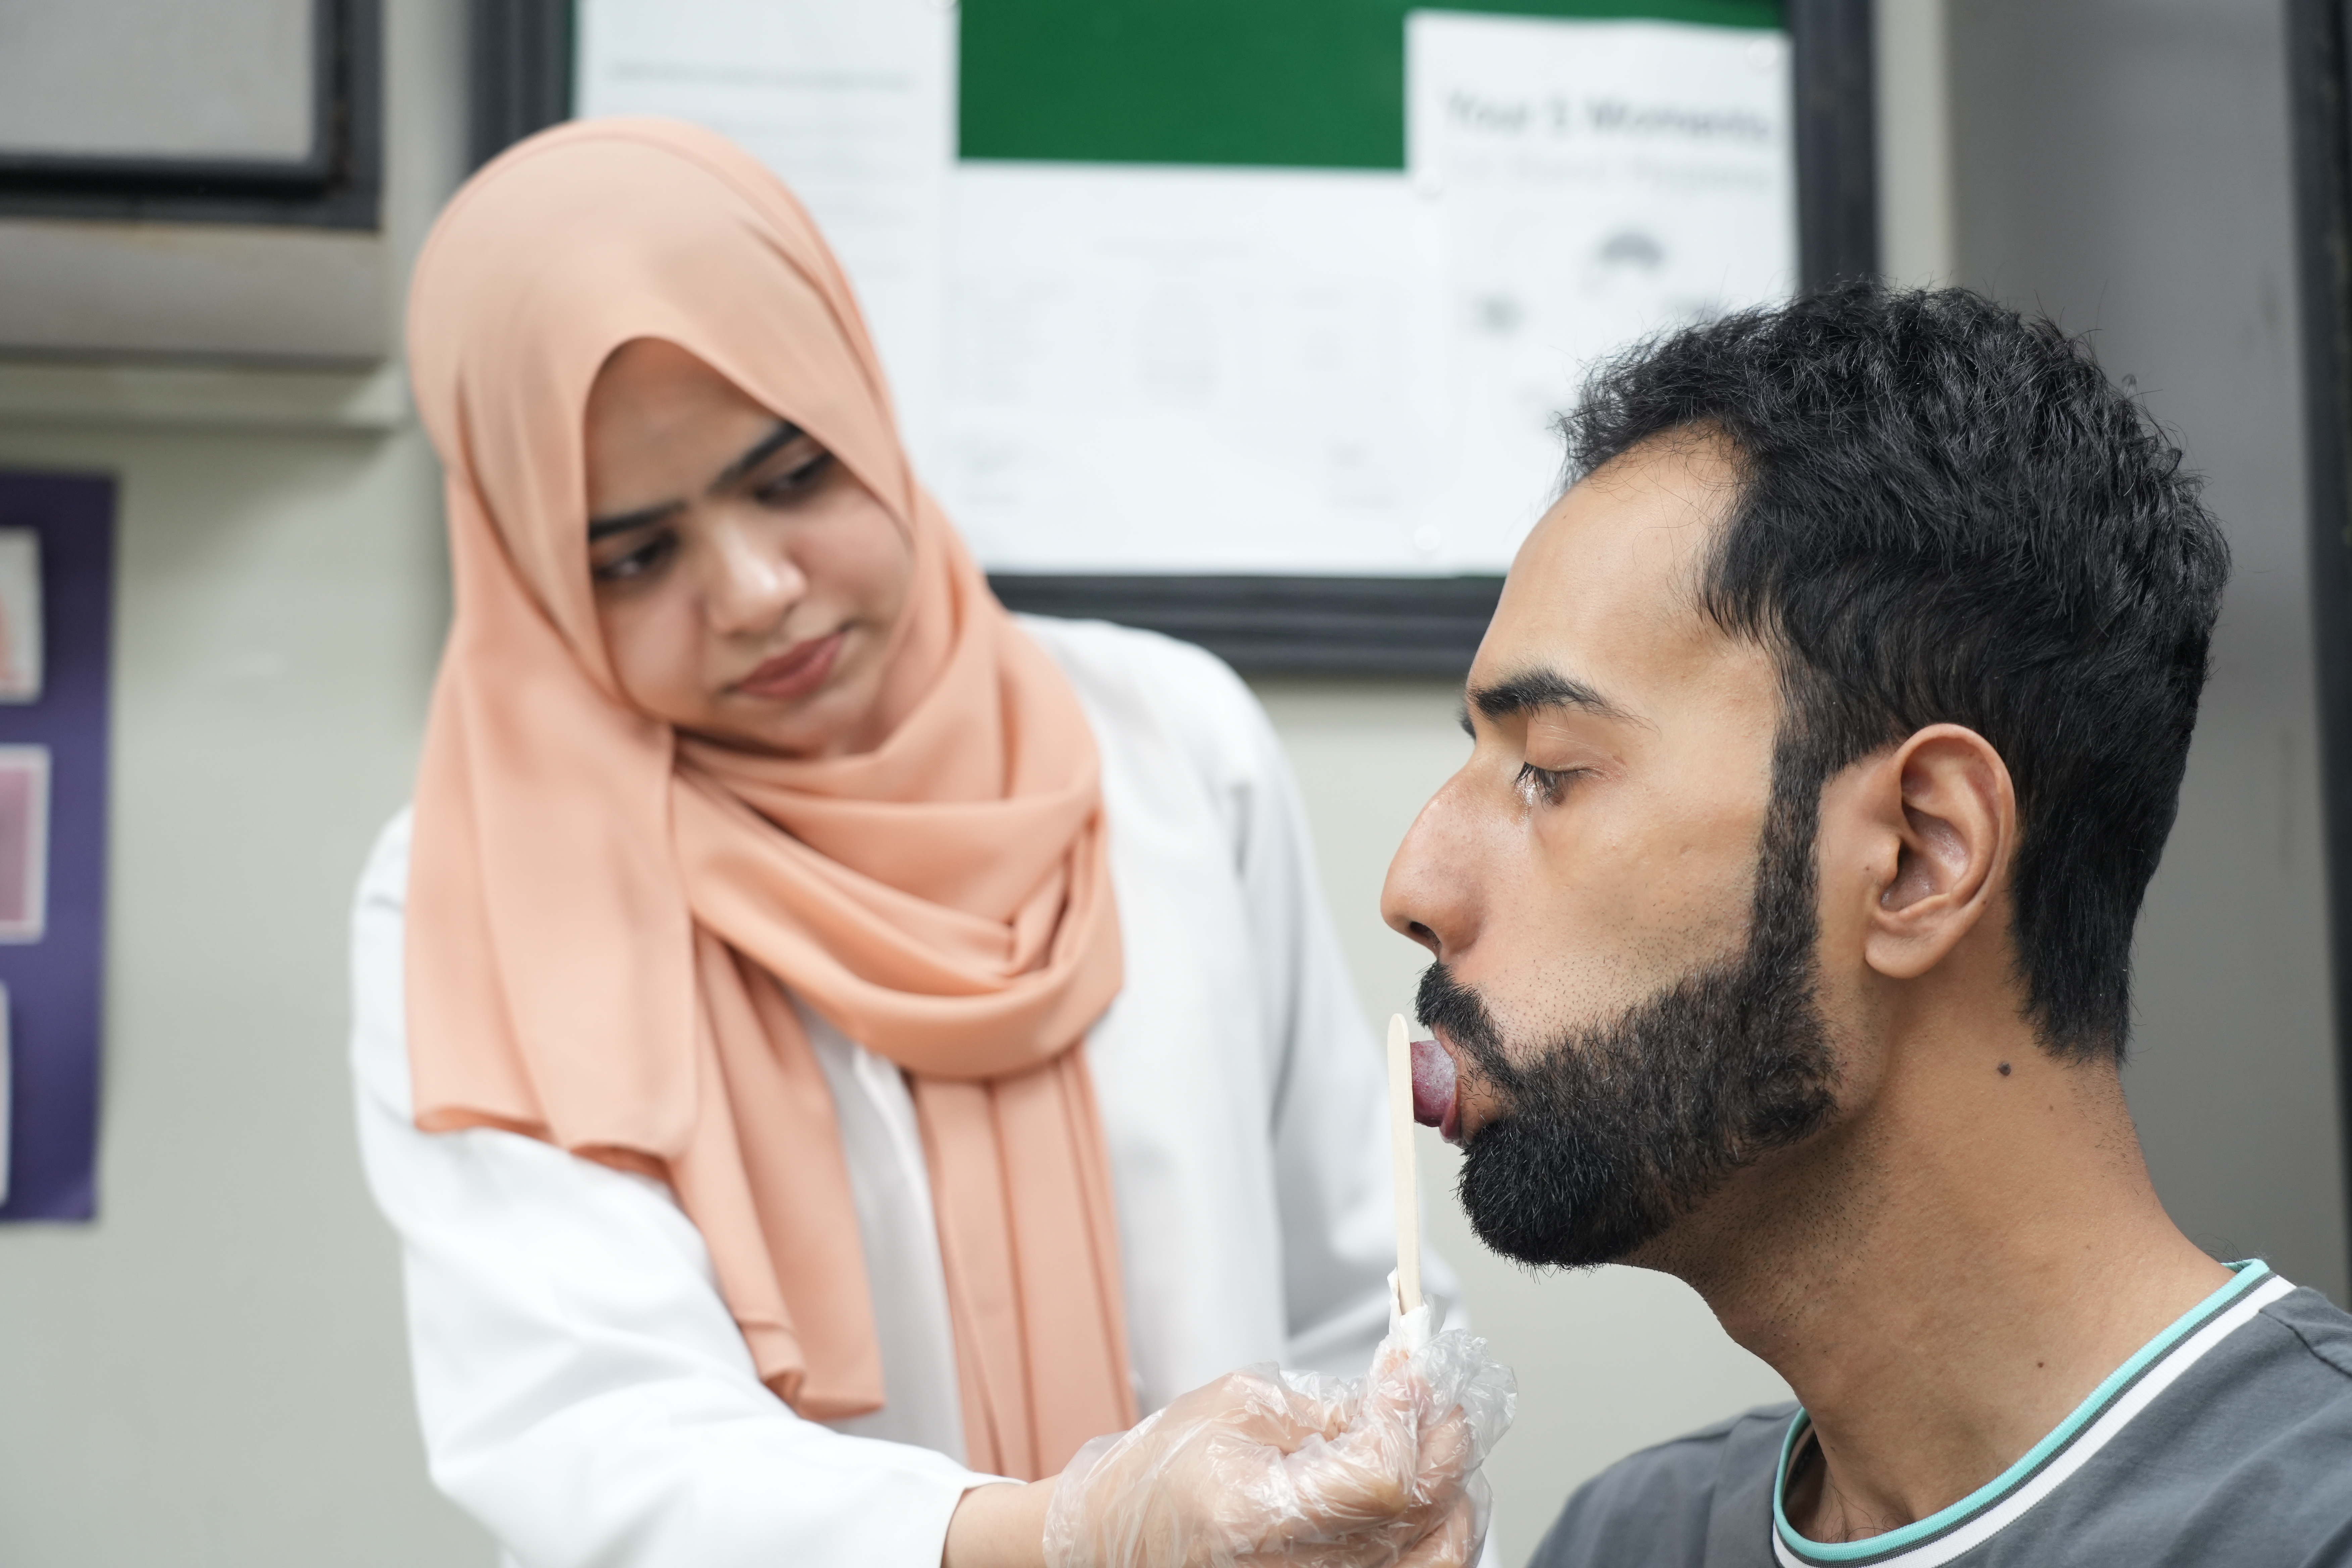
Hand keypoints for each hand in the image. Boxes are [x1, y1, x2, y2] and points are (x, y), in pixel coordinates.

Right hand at [1040, 1357, 1487, 1567]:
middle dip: (1444, 1446)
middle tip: (1435, 1403)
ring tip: (1435, 1449)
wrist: (1124, 1538)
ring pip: (1437, 1557)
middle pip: (1418, 1518)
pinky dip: (1441, 1536)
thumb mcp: (1242, 1408)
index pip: (1379, 1480)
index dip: (1407, 1420)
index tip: (1409, 1378)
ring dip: (1455, 1494)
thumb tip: (1406, 1396)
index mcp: (1255, 1514)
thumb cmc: (1169, 1471)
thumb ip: (1332, 1410)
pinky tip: (1429, 1499)